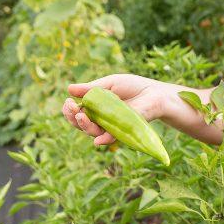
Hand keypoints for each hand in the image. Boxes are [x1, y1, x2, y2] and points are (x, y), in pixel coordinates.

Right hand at [61, 75, 177, 146]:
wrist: (155, 93)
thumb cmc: (133, 87)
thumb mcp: (110, 83)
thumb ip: (91, 88)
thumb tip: (69, 88)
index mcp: (95, 108)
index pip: (77, 112)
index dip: (69, 109)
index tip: (68, 101)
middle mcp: (101, 120)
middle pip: (81, 124)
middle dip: (72, 118)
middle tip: (72, 108)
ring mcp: (111, 127)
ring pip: (93, 132)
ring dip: (84, 126)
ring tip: (81, 116)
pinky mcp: (123, 132)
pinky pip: (111, 138)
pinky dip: (104, 139)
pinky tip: (98, 140)